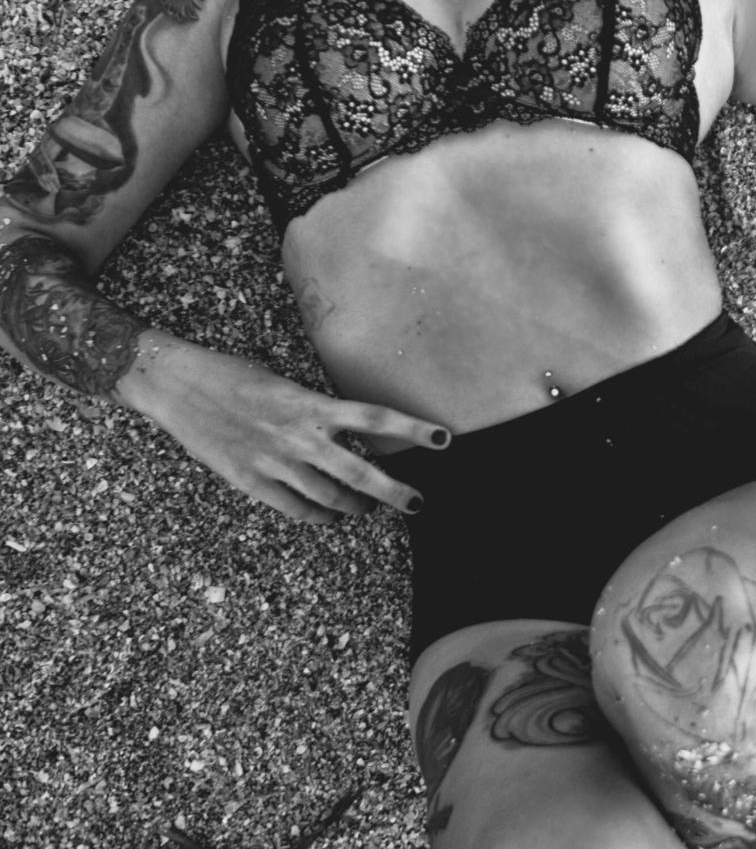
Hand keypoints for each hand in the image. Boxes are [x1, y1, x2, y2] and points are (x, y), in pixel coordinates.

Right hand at [127, 338, 450, 523]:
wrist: (176, 384)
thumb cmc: (233, 375)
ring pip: (330, 498)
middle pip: (361, 473)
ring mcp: (274, 462)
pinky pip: (296, 509)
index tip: (444, 439)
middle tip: (419, 503)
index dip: (412, 430)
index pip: (376, 418)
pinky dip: (317, 515)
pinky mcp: (249, 482)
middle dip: (395, 492)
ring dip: (354, 506)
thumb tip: (344, 434)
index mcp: (312, 404)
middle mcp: (299, 436)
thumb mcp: (285, 385)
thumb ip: (317, 412)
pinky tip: (327, 515)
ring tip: (367, 507)